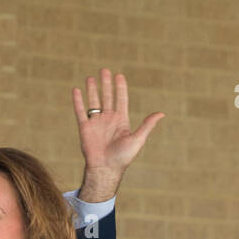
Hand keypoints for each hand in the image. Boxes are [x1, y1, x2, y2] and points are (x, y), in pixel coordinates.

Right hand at [73, 69, 163, 201]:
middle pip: (107, 97)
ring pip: (94, 101)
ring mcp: (96, 122)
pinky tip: (76, 90)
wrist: (106, 169)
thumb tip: (161, 113)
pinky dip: (78, 101)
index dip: (120, 88)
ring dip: (92, 89)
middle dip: (106, 84)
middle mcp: (108, 119)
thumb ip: (147, 125)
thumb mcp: (138, 139)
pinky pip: (80, 111)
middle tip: (105, 70)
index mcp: (121, 120)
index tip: (119, 75)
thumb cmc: (123, 157)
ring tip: (91, 77)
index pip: (121, 99)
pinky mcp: (85, 127)